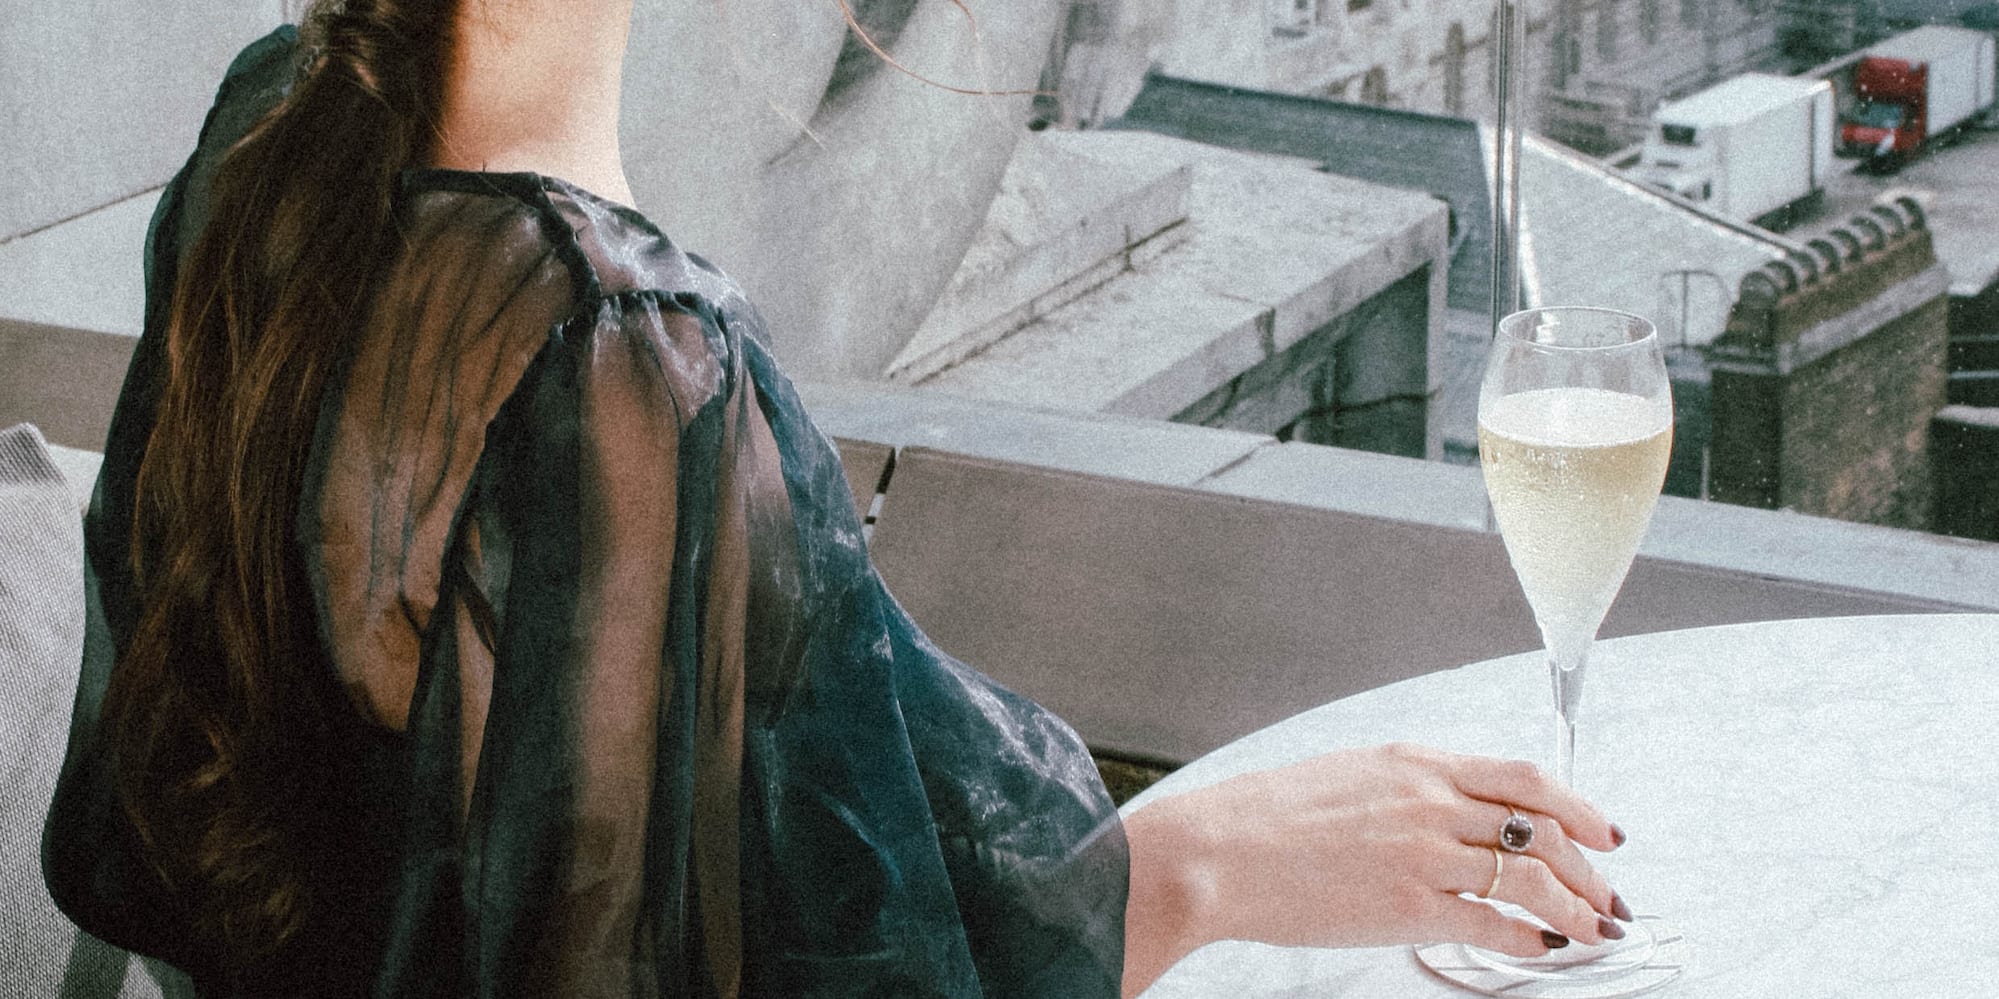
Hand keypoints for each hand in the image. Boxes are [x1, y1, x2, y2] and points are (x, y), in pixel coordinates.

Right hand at [1121, 743, 1627, 994]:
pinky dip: (1530, 937)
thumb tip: (1456, 812)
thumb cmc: (1268, 818)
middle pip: (1542, 829)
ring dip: (1576, 907)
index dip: (1578, 807)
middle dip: (1590, 867)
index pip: (1525, 779)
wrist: (1219, 852)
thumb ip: (1409, 789)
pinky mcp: (1410, 906)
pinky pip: (1494, 923)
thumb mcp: (1351, 776)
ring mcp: (1424, 854)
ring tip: (1594, 928)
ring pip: (1531, 877)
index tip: (1603, 831)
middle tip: (1608, 893)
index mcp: (1417, 763)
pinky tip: (1543, 947)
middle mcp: (1431, 802)